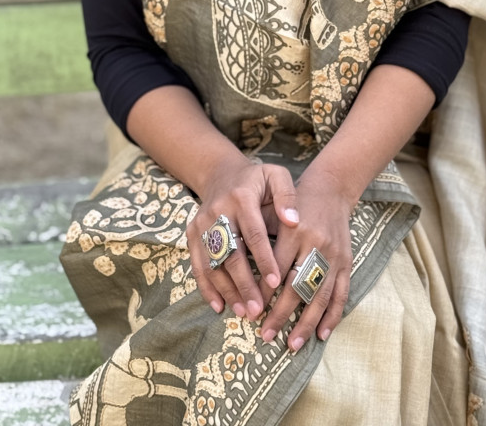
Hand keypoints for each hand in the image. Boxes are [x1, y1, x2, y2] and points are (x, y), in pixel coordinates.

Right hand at [186, 158, 299, 320]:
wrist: (221, 173)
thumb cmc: (256, 179)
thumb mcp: (276, 175)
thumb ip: (287, 195)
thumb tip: (294, 221)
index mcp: (241, 197)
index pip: (254, 233)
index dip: (263, 259)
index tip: (275, 283)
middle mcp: (218, 211)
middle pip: (230, 253)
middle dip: (243, 284)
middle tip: (257, 309)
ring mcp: (201, 224)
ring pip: (212, 263)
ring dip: (226, 290)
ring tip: (243, 312)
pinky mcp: (192, 234)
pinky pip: (197, 265)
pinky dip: (206, 287)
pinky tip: (219, 306)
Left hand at [259, 166, 353, 351]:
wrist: (331, 188)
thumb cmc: (295, 201)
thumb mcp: (275, 211)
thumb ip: (261, 237)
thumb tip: (241, 272)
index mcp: (294, 230)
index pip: (276, 269)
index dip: (263, 293)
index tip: (250, 312)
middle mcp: (315, 243)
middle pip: (297, 286)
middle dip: (280, 314)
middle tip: (265, 334)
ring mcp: (334, 254)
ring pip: (319, 294)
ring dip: (306, 322)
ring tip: (292, 344)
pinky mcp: (346, 260)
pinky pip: (341, 292)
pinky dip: (332, 315)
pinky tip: (322, 333)